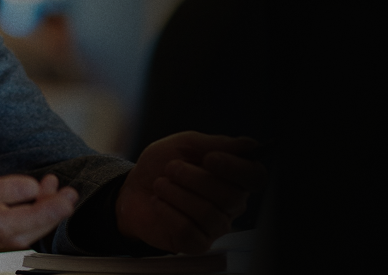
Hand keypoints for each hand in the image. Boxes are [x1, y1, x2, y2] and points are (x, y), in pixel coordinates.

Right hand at [0, 81, 78, 248]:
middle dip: (39, 214)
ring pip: (14, 236)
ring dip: (46, 220)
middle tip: (66, 198)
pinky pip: (16, 238)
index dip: (7, 192)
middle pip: (3, 225)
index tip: (33, 183)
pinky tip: (51, 200)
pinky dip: (39, 224)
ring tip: (66, 198)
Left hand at [116, 132, 267, 253]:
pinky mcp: (195, 243)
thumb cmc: (161, 165)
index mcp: (233, 177)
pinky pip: (188, 230)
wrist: (132, 188)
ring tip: (160, 184)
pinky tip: (157, 202)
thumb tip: (250, 146)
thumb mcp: (186, 144)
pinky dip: (168, 212)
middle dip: (195, 178)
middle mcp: (230, 204)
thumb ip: (217, 144)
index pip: (255, 177)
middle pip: (231, 196)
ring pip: (207, 213)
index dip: (236, 168)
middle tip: (171, 168)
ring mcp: (214, 226)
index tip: (209, 158)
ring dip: (177, 194)